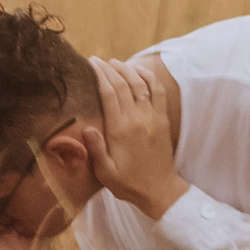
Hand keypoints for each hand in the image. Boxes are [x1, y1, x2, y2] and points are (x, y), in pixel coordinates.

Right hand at [74, 50, 185, 222]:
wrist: (159, 189)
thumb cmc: (129, 183)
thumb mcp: (106, 172)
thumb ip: (96, 149)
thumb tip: (86, 128)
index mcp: (121, 129)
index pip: (109, 93)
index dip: (100, 75)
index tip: (91, 64)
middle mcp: (137, 118)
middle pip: (123, 84)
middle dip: (109, 68)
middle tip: (98, 60)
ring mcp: (152, 117)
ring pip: (140, 83)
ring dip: (128, 69)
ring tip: (115, 62)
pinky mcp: (163, 119)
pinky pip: (158, 91)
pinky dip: (149, 77)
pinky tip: (139, 71)